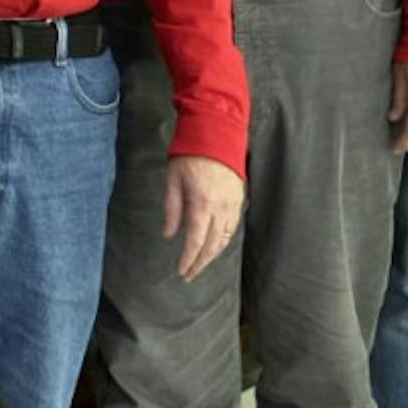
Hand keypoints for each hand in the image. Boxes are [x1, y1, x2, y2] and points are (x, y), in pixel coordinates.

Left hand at [161, 155, 243, 280]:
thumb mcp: (172, 180)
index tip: (181, 271)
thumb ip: (171, 210)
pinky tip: (215, 244)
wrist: (215, 133)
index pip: (195, 241)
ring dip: (213, 254)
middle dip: (200, 263)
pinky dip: (223, 240)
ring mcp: (232, 204)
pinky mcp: (238, 198)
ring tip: (200, 263)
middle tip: (189, 274)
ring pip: (224, 239)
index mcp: (202, 204)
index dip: (188, 259)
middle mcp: (220, 208)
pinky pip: (232, 227)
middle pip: (212, 246)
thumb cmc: (189, 154)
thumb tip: (169, 234)